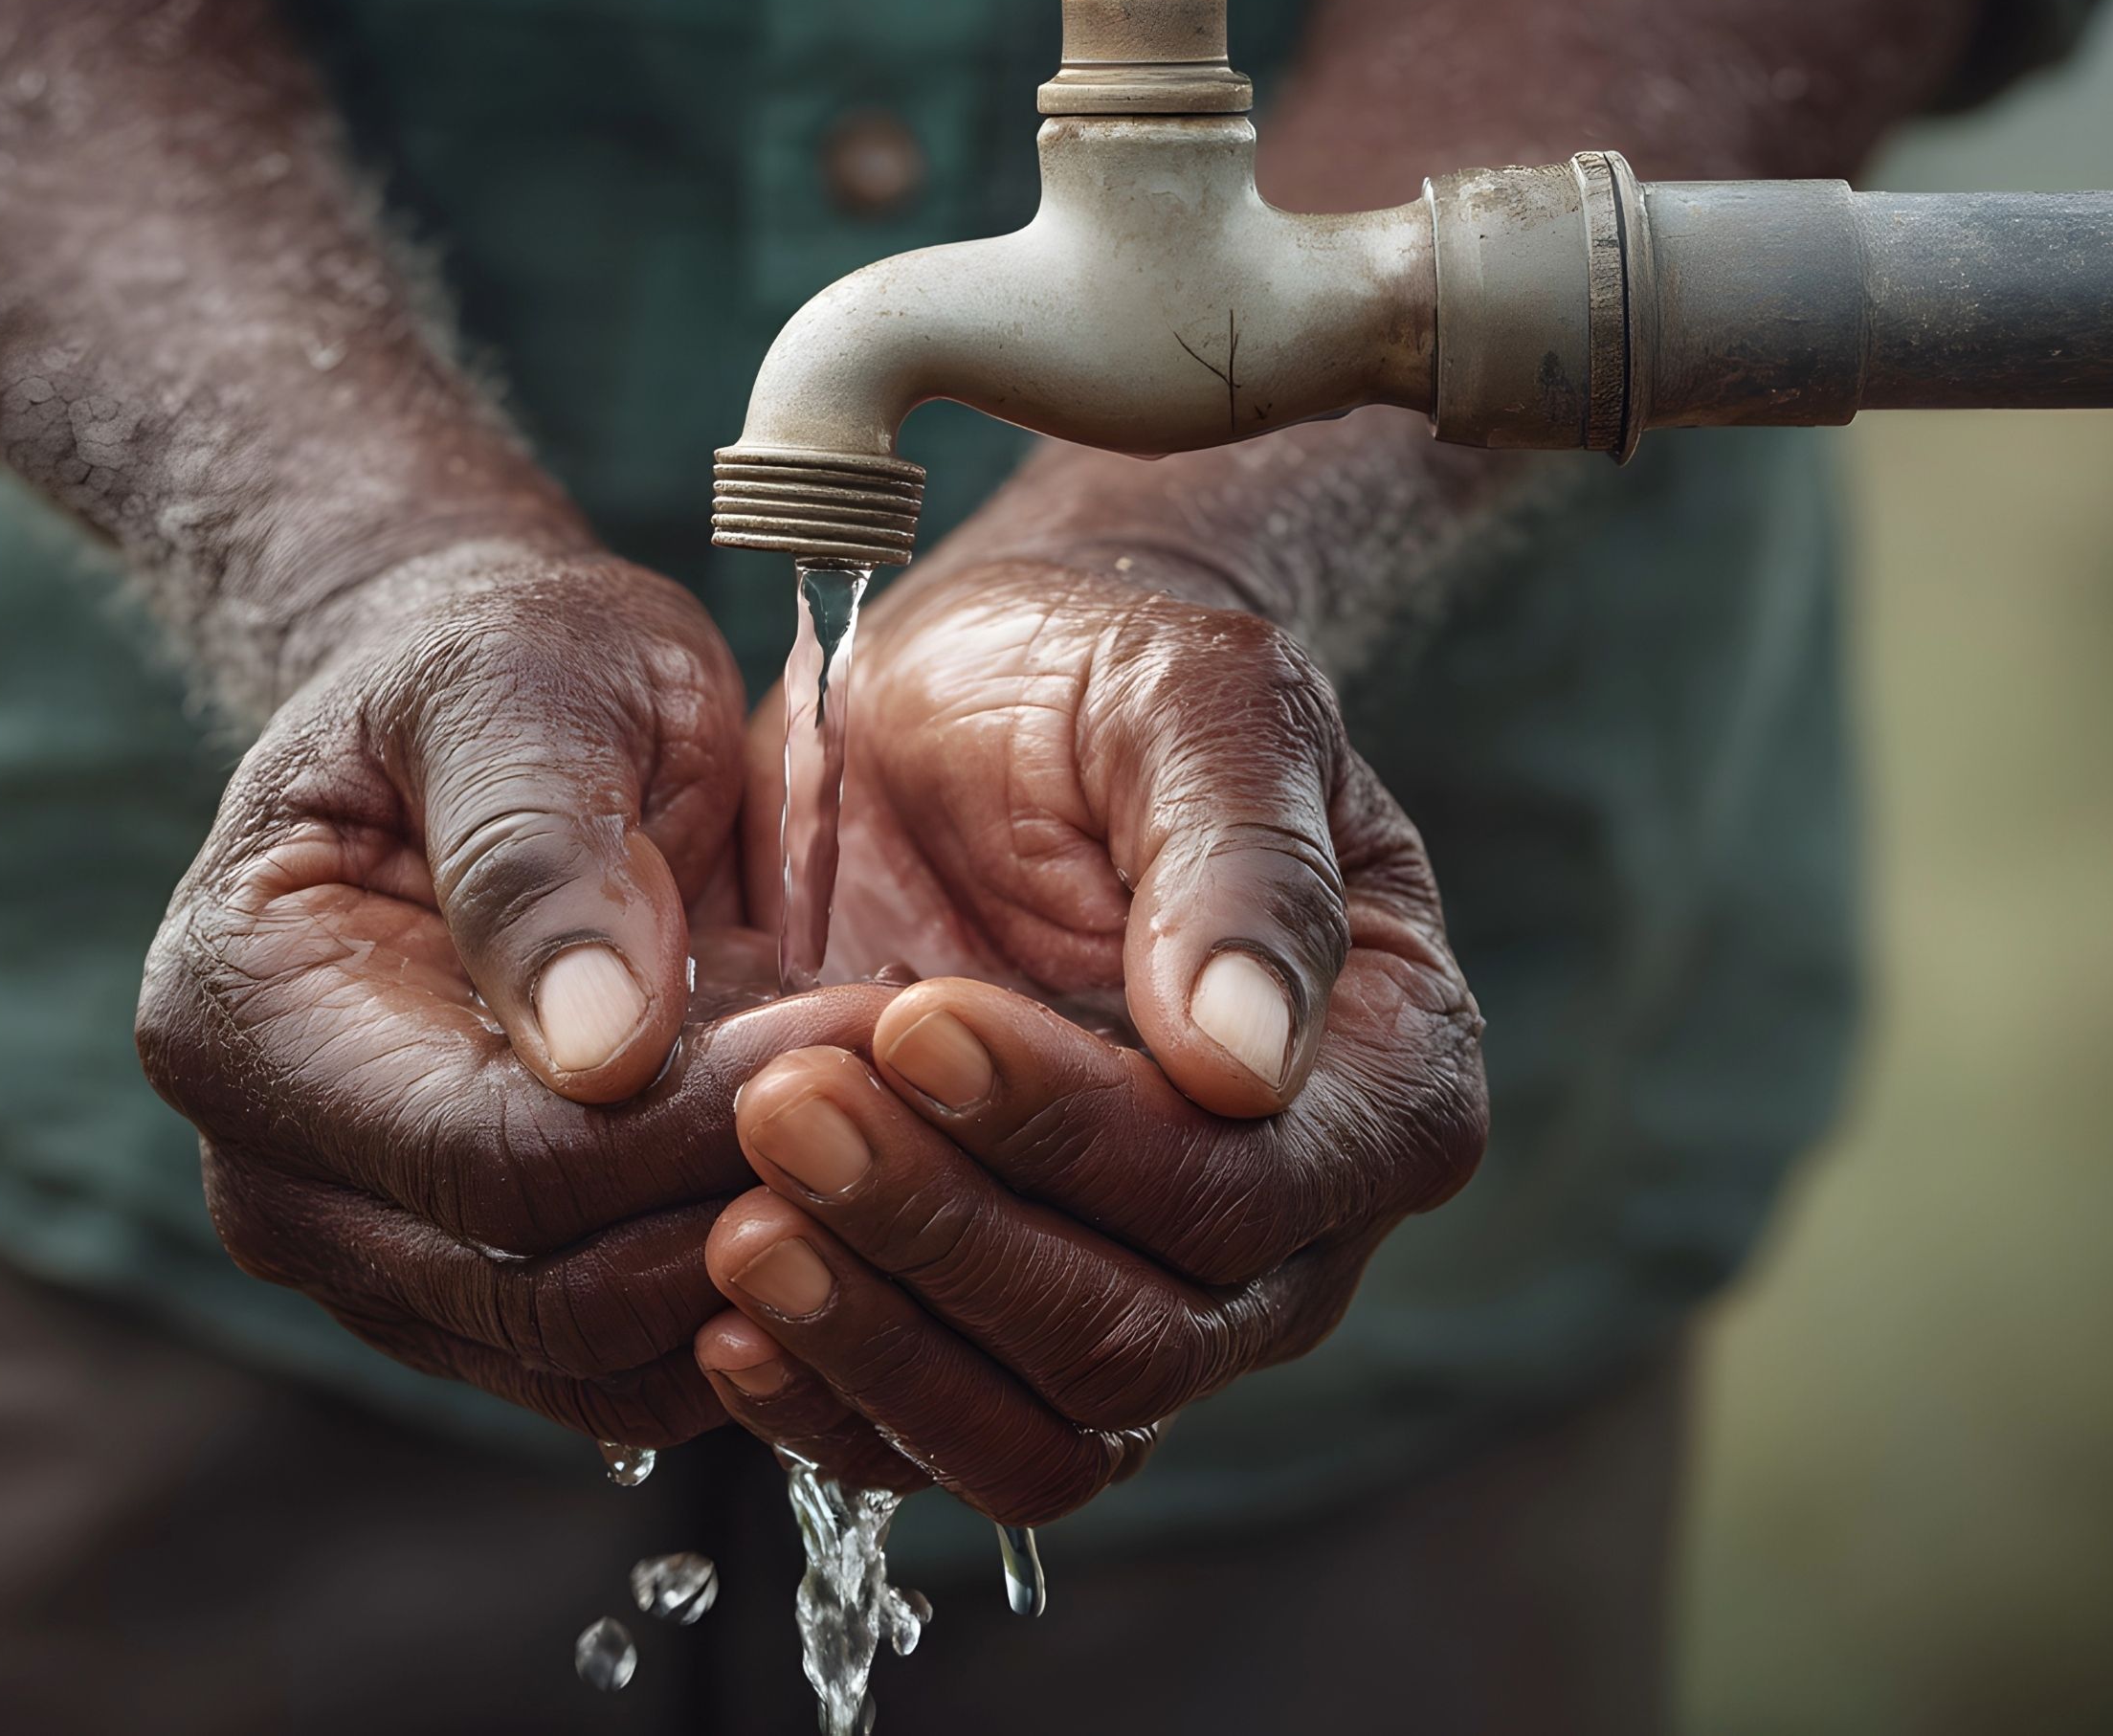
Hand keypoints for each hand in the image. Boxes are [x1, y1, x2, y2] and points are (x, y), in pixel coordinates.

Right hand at [139, 544, 875, 1445]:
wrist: (489, 715)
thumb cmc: (504, 665)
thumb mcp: (529, 685)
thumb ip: (545, 852)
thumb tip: (601, 1052)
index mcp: (243, 1020)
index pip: (493, 1158)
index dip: (697, 1124)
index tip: (866, 1032)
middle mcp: (274, 1178)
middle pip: (544, 1291)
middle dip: (751, 1207)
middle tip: (920, 1093)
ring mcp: (366, 1262)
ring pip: (595, 1362)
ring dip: (773, 1275)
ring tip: (901, 1132)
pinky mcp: (468, 1300)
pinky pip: (625, 1371)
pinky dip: (755, 1311)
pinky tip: (855, 1194)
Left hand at [702, 558, 1485, 1517]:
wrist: (971, 697)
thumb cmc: (1101, 675)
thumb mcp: (1186, 698)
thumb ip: (1239, 858)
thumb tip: (1252, 1057)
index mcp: (1382, 1081)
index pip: (1241, 1190)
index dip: (1077, 1135)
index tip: (917, 1019)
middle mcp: (1290, 1226)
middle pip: (1141, 1337)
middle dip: (950, 1234)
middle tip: (787, 1105)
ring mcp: (1152, 1291)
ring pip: (1046, 1424)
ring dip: (882, 1342)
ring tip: (740, 1225)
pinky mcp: (1006, 1319)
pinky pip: (940, 1437)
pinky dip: (834, 1404)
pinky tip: (730, 1319)